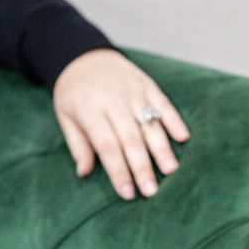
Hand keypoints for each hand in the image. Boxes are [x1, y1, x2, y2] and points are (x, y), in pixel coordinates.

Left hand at [53, 48, 189, 200]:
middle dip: (142, 167)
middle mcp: (113, 99)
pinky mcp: (147, 84)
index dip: (118, 171)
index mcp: (89, 109)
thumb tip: (84, 173)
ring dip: (161, 148)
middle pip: (131, 138)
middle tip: (151, 191)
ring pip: (150, 123)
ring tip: (171, 171)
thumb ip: (78, 145)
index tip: (127, 193)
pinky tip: (183, 137)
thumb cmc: (74, 93)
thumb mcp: (65, 117)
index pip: (107, 146)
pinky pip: (163, 103)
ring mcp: (132, 91)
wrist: (85, 55)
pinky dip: (174, 120)